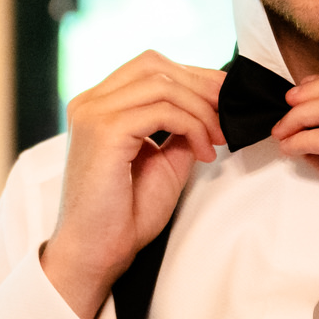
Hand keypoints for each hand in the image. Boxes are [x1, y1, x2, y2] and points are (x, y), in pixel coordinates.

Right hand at [41, 52, 226, 318]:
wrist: (95, 253)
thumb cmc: (123, 215)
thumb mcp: (162, 160)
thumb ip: (179, 128)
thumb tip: (211, 107)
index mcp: (98, 105)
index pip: (149, 68)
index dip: (193, 76)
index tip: (225, 99)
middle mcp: (89, 102)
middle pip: (154, 65)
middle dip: (200, 85)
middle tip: (229, 114)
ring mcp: (93, 113)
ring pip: (162, 85)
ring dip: (200, 110)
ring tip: (216, 140)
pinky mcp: (103, 130)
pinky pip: (162, 111)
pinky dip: (192, 126)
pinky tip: (203, 153)